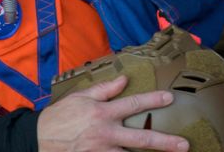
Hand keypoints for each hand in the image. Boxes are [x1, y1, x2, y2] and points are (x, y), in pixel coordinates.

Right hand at [37, 76, 188, 151]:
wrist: (39, 139)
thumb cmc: (59, 116)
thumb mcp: (79, 97)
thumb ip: (104, 89)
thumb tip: (123, 79)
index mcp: (102, 113)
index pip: (132, 104)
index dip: (152, 100)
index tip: (169, 98)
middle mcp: (106, 133)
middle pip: (141, 139)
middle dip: (164, 141)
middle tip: (184, 145)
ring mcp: (102, 151)